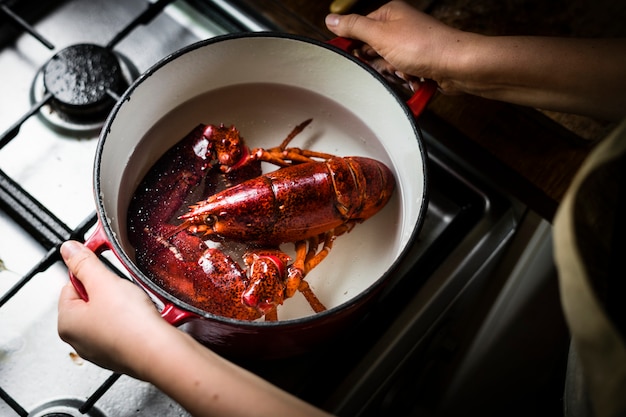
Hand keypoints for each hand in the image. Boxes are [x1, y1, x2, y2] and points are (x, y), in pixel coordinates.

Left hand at [57, 240, 167, 377]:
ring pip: (112, 314)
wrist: (160, 353)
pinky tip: (146, 316)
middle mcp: (81, 340)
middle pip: (92, 300)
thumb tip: (69, 250)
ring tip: (137, 302)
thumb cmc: (130, 326)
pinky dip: (137, 319)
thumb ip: (84, 263)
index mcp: (67, 323)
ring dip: (125, 304)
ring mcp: (103, 349)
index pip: (71, 285)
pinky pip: (128, 327)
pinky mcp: (124, 353)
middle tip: (123, 287)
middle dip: (110, 290)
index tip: (104, 267)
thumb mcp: (104, 282)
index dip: (90, 272)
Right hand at [326, 1, 464, 93]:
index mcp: (389, 14)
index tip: (349, 57)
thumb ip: (353, 27)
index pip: (358, 29)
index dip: (353, 45)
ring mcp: (410, 46)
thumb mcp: (380, 35)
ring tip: (405, 69)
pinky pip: (401, 75)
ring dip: (393, 73)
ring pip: (386, 65)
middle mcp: (400, 28)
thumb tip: (331, 21)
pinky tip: (413, 77)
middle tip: (386, 63)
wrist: (455, 66)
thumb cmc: (425, 46)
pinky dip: (405, 79)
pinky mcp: (418, 63)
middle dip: (377, 63)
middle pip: (371, 50)